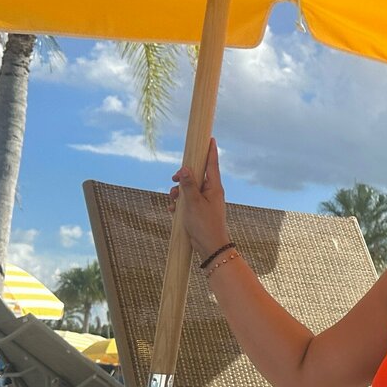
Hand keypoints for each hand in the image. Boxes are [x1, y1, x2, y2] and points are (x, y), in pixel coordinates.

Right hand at [168, 138, 230, 258]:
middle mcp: (211, 192)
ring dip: (179, 192)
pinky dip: (180, 203)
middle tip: (174, 180)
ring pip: (190, 188)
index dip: (210, 151)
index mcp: (214, 187)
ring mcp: (206, 201)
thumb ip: (188, 185)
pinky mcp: (200, 210)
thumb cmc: (204, 225)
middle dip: (183, 177)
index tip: (210, 138)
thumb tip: (185, 169)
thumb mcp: (193, 203)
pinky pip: (188, 201)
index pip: (212, 164)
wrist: (210, 248)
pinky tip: (173, 211)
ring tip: (173, 200)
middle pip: (197, 175)